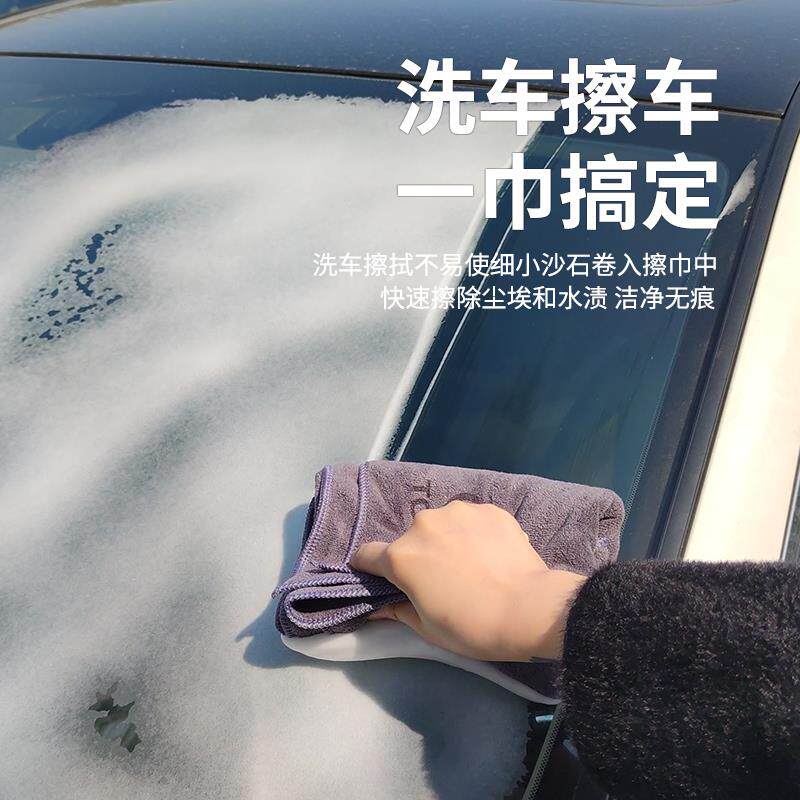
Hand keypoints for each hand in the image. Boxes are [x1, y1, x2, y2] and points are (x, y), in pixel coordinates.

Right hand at [351, 500, 585, 660]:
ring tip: (473, 564)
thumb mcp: (428, 629)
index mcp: (402, 556)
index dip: (370, 568)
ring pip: (443, 525)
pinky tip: (493, 555)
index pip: (368, 554)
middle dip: (420, 555)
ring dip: (449, 540)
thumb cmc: (472, 626)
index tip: (381, 577)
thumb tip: (380, 606)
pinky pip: (473, 520)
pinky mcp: (489, 509)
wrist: (530, 609)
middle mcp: (424, 524)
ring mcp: (458, 512)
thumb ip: (398, 611)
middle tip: (443, 579)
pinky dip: (477, 534)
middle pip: (411, 539)